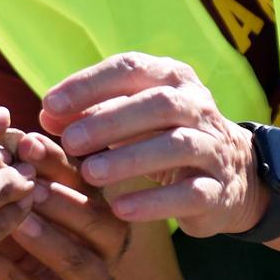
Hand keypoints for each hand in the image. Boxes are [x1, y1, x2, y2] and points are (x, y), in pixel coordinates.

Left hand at [0, 131, 131, 279]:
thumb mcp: (5, 198)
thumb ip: (11, 171)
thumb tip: (4, 133)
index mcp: (96, 210)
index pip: (87, 181)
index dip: (58, 160)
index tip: (25, 141)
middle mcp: (101, 249)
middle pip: (100, 222)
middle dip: (65, 201)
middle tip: (31, 185)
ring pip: (77, 263)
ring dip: (46, 239)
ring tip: (16, 221)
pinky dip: (6, 274)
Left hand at [38, 52, 266, 236]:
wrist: (232, 175)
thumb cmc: (163, 137)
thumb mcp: (129, 118)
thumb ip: (90, 114)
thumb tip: (47, 116)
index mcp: (173, 78)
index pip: (130, 69)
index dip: (89, 84)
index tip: (50, 105)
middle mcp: (198, 107)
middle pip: (158, 104)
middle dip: (110, 122)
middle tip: (70, 142)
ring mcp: (213, 148)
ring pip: (177, 145)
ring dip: (130, 159)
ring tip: (90, 174)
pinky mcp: (218, 189)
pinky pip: (190, 193)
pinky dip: (154, 202)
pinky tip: (120, 210)